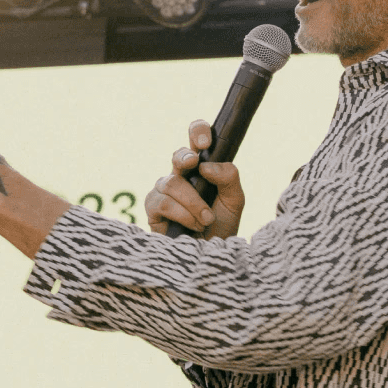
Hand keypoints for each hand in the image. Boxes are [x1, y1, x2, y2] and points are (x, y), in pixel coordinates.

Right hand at [144, 120, 244, 238]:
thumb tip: (206, 166)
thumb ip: (229, 178)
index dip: (198, 132)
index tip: (206, 143)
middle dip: (185, 157)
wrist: (211, 256)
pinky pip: (164, 202)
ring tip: (206, 220)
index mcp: (201, 167)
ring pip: (173, 183)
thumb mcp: (234, 200)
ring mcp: (164, 190)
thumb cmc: (221, 226)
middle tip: (194, 162)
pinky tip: (193, 226)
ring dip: (194, 203)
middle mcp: (180, 175)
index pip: (196, 138)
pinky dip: (183, 215)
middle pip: (178, 154)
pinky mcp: (152, 207)